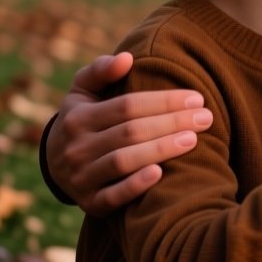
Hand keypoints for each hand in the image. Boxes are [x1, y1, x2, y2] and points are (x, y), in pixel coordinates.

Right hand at [46, 52, 213, 215]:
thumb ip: (101, 71)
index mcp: (78, 118)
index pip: (127, 106)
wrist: (55, 163)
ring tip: (193, 139)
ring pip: (123, 162)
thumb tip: (126, 58)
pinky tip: (161, 174)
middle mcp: (76, 148)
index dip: (163, 101)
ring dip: (160, 150)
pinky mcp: (90, 203)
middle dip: (171, 123)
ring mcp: (81, 177)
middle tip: (206, 118)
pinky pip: (112, 197)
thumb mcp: (82, 91)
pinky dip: (135, 186)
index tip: (197, 99)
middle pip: (130, 133)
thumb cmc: (84, 118)